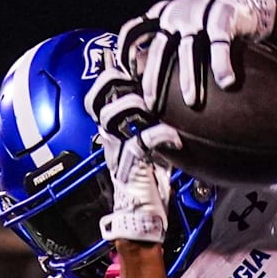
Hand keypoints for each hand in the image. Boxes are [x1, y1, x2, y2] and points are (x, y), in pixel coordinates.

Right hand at [85, 53, 180, 242]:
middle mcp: (112, 139)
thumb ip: (158, 129)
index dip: (111, 72)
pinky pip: (141, 142)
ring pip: (114, 115)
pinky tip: (176, 139)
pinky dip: (160, 135)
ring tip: (155, 102)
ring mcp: (119, 152)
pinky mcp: (132, 168)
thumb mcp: (154, 151)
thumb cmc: (153, 186)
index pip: (102, 94)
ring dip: (137, 104)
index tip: (128, 54)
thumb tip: (177, 107)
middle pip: (99, 98)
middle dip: (116, 80)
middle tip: (135, 68)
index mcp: (115, 132)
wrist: (144, 222)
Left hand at [117, 0, 276, 112]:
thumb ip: (163, 43)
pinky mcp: (223, 16)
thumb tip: (139, 75)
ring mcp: (199, 14)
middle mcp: (176, 13)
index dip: (126, 54)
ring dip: (189, 78)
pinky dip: (221, 65)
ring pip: (188, 50)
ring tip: (192, 102)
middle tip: (152, 104)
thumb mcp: (180, 28)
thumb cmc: (207, 25)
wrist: (244, 3)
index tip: (127, 79)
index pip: (134, 32)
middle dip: (154, 78)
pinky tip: (226, 83)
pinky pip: (220, 45)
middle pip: (160, 49)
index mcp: (161, 15)